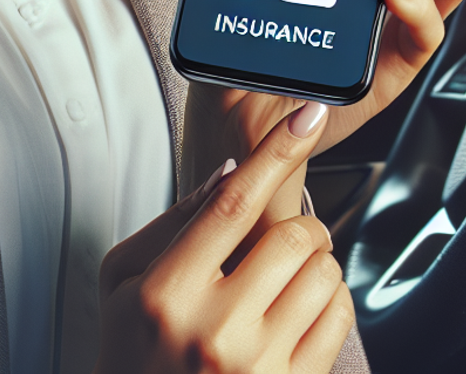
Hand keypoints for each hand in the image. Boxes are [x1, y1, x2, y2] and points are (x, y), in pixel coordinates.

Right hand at [95, 102, 353, 373]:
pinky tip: (303, 304)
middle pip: (293, 237)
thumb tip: (230, 173)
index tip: (307, 116)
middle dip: (303, 221)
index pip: (232, 202)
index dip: (275, 151)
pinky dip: (333, 297)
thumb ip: (175, 221)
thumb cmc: (131, 349)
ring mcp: (256, 366)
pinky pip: (340, 320)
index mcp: (169, 290)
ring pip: (324, 275)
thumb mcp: (125, 278)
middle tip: (289, 231)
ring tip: (290, 274)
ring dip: (318, 260)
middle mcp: (215, 329)